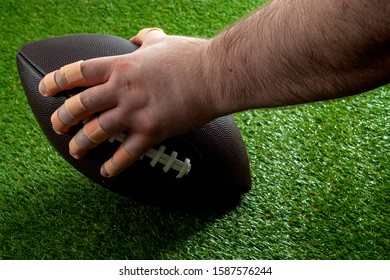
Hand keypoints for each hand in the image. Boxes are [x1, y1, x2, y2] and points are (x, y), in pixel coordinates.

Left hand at [39, 28, 215, 176]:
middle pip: (81, 105)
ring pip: (97, 131)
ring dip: (81, 143)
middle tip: (57, 125)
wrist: (215, 75)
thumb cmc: (191, 56)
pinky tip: (106, 172)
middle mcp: (123, 90)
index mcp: (122, 66)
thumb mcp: (162, 41)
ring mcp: (136, 112)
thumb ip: (145, 40)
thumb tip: (138, 38)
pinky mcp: (152, 131)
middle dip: (63, 117)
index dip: (57, 81)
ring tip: (75, 151)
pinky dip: (114, 165)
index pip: (79, 72)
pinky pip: (127, 153)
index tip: (47, 89)